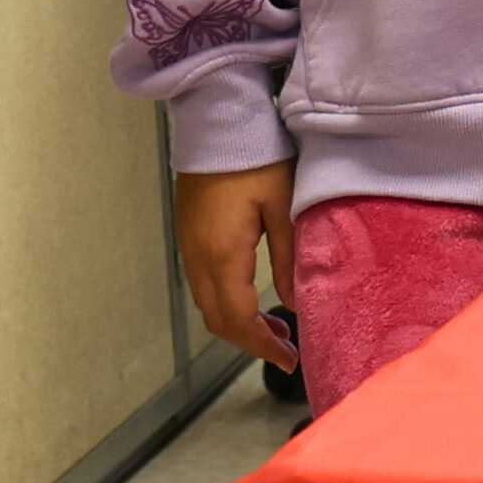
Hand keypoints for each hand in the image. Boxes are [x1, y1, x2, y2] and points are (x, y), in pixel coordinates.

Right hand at [174, 159, 295, 370]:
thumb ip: (288, 257)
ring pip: (208, 304)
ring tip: (277, 328)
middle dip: (250, 341)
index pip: (237, 319)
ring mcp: (188, 246)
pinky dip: (228, 302)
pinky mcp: (189, 235)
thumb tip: (293, 302)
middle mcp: (198, 257)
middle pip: (217, 319)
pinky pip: (204, 284)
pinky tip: (253, 298)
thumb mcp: (283, 206)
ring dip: (239, 323)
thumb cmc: (257, 158)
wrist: (216, 121)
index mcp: (222, 253)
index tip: (290, 360)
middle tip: (287, 349)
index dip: (262, 345)